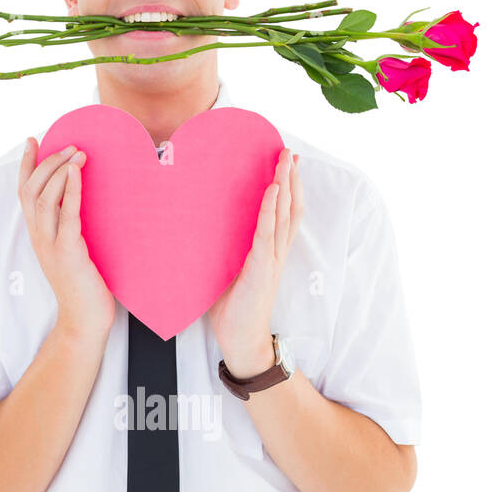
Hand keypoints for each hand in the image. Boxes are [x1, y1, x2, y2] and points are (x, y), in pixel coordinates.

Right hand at [18, 138, 115, 340]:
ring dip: (59, 171)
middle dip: (47, 162)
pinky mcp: (68, 253)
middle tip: (67, 143)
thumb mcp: (72, 253)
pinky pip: (67, 215)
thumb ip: (69, 229)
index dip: (26, 165)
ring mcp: (51, 246)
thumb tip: (80, 204)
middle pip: (31, 190)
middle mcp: (39, 238)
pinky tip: (77, 172)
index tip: (32, 141)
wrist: (84, 322)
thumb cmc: (83, 288)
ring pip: (44, 199)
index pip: (24, 193)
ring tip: (76, 152)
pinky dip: (71, 190)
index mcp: (38, 236)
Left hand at [207, 148, 303, 376]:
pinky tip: (273, 189)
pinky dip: (271, 210)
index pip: (284, 214)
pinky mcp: (262, 268)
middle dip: (291, 177)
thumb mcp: (226, 273)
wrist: (241, 340)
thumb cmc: (232, 310)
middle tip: (290, 151)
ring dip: (285, 184)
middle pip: (290, 207)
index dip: (287, 188)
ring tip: (286, 160)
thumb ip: (222, 252)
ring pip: (285, 215)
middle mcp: (276, 253)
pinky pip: (269, 234)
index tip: (287, 164)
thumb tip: (200, 232)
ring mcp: (272, 260)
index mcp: (269, 253)